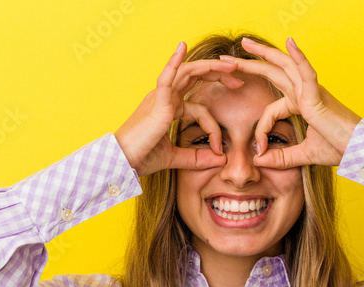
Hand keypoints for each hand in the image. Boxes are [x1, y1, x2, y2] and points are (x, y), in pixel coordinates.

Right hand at [115, 41, 244, 177]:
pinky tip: (182, 46)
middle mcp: (164, 98)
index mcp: (168, 109)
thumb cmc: (142, 158)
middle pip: (195, 78)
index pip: (197, 103)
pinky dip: (174, 61)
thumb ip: (197, 158)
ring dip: (210, 68)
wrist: (123, 163)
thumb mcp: (176, 158)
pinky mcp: (157, 103)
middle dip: (218, 76)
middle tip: (240, 81)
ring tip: (230, 68)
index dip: (213, 122)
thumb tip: (220, 159)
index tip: (221, 145)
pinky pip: (167, 77)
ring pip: (187, 73)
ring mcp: (160, 97)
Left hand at [219, 37, 361, 168]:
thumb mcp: (305, 155)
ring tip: (246, 43)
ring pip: (285, 66)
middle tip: (228, 59)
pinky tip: (290, 43)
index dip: (261, 130)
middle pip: (274, 73)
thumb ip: (283, 158)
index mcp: (302, 105)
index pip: (271, 110)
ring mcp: (312, 92)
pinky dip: (298, 57)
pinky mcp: (318, 96)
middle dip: (251, 64)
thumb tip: (259, 160)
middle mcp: (305, 93)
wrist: (360, 150)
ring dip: (264, 53)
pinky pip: (306, 72)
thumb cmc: (340, 149)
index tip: (258, 149)